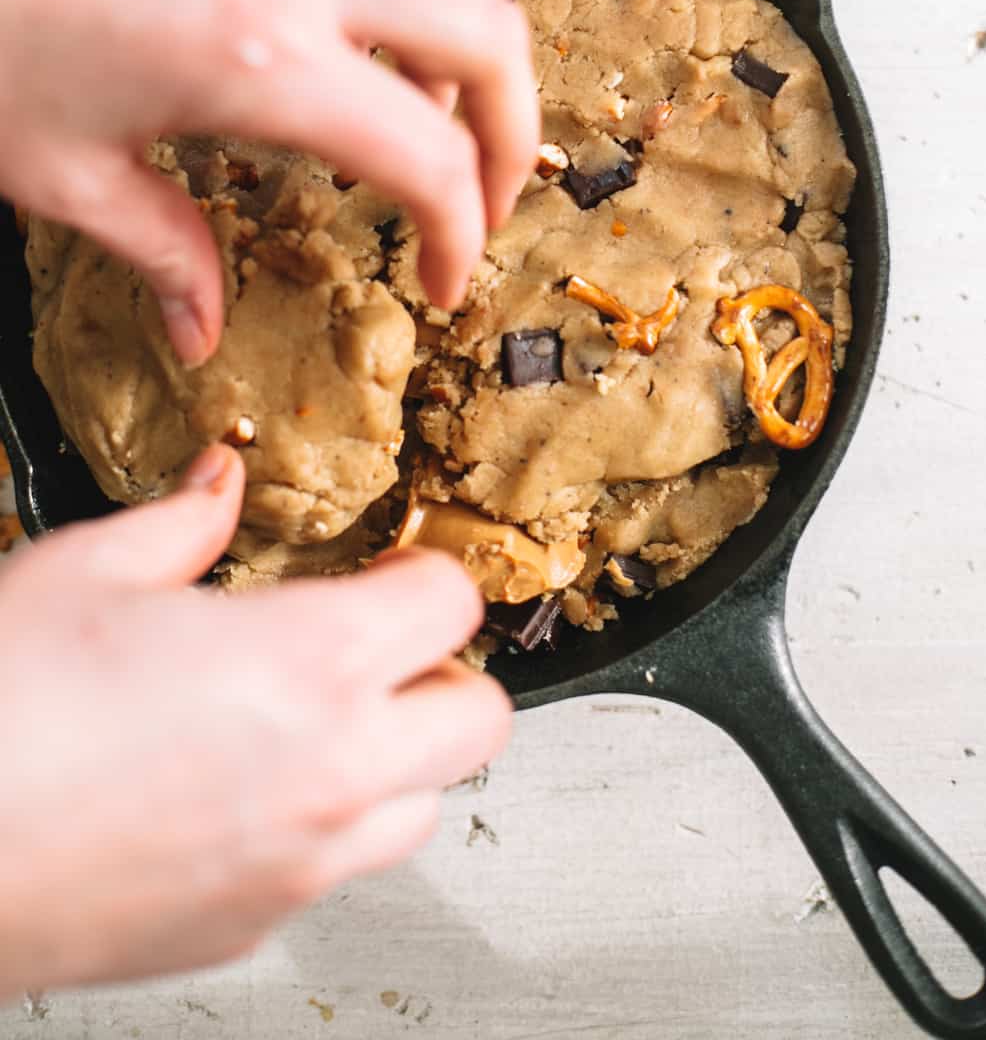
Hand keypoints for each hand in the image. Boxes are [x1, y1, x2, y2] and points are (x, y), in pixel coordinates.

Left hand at [0, 0, 538, 363]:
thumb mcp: (59, 167)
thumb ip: (162, 251)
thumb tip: (199, 322)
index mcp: (258, 56)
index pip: (430, 157)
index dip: (460, 233)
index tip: (445, 276)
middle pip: (488, 35)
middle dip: (512, 130)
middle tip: (485, 195)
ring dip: (459, 54)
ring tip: (423, 124)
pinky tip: (343, 48)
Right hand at [0, 446, 509, 996]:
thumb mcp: (84, 572)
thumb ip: (180, 522)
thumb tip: (217, 485)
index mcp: (308, 663)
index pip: (452, 606)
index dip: (425, 572)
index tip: (390, 570)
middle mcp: (329, 771)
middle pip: (477, 719)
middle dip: (441, 671)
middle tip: (375, 646)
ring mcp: (296, 863)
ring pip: (419, 807)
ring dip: (393, 756)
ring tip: (314, 721)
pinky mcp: (249, 925)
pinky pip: (332, 873)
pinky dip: (318, 828)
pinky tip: (241, 790)